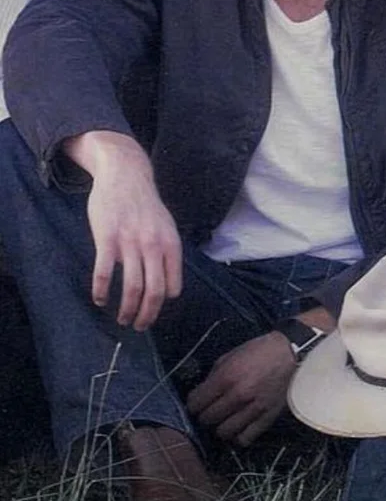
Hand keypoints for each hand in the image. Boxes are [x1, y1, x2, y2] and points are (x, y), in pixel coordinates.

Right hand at [64, 131, 181, 330]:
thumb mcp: (167, 226)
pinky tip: (98, 299)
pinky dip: (101, 291)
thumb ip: (168, 253)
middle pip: (154, 291)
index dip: (163, 303)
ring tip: (121, 319)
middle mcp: (153, 245)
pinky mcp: (107, 238)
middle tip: (138, 326)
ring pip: (131, 287)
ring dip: (126, 309)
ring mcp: (130, 242)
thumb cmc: (146, 205)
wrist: (126, 174)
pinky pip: (104, 272)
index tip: (153, 311)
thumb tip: (171, 287)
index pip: (173, 285)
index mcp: (171, 244)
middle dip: (147, 315)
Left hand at [186, 332, 298, 446]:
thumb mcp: (231, 355)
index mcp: (226, 377)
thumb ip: (214, 375)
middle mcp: (238, 395)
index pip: (196, 403)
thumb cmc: (260, 351)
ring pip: (224, 432)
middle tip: (210, 409)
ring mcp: (254, 409)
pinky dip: (238, 435)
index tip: (196, 402)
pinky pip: (245, 438)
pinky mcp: (267, 418)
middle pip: (207, 419)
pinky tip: (239, 426)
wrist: (291, 353)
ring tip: (225, 419)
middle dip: (205, 415)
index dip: (193, 403)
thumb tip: (202, 393)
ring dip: (220, 426)